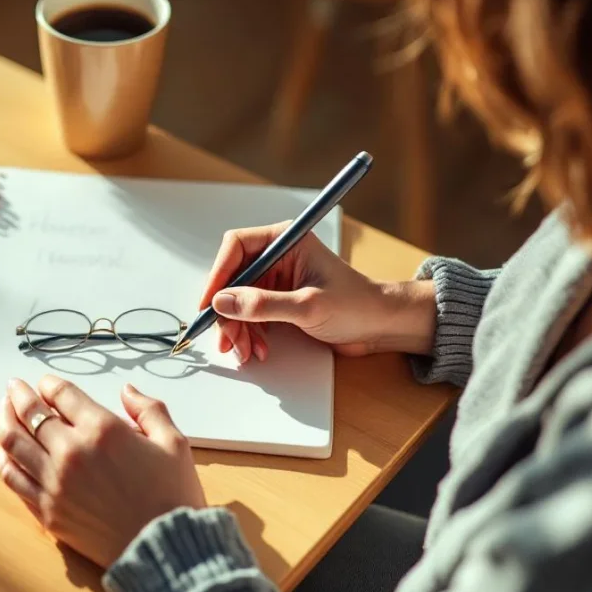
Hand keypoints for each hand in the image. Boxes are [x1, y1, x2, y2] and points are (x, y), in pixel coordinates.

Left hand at [0, 375, 205, 566]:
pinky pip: (13, 478)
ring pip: (13, 443)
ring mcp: (55, 483)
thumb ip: (148, 409)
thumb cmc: (173, 496)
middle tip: (14, 386)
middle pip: (30, 413)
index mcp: (103, 429)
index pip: (61, 394)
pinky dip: (5, 459)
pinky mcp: (47, 511)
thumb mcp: (174, 443)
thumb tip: (126, 390)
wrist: (165, 549)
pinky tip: (6, 451)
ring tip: (4, 411)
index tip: (45, 383)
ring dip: (4, 420)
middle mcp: (72, 452)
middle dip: (19, 394)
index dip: (49, 383)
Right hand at [200, 222, 436, 360]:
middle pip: (233, 278)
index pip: (237, 247)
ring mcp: (277, 280)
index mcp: (286, 241)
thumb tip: (224, 302)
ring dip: (237, 328)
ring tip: (245, 351)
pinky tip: (258, 348)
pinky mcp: (278, 301)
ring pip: (237, 300)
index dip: (218, 274)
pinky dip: (249, 334)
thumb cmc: (358, 305)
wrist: (382, 326)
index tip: (209, 302)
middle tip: (227, 338)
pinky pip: (250, 315)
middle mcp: (278, 257)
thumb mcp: (309, 306)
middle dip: (226, 311)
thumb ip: (264, 305)